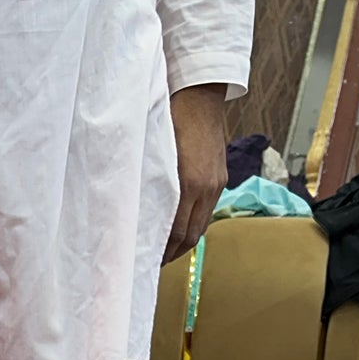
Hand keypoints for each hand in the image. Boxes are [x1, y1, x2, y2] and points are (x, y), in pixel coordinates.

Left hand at [164, 83, 228, 264]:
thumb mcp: (154, 154)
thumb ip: (150, 185)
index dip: (163, 253)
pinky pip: (207, 212)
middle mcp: (207, 187)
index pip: (177, 234)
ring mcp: (216, 183)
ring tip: (167, 251)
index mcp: (189, 184)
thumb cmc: (169, 119)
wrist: (199, 96)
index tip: (147, 261)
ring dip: (184, 243)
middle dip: (172, 254)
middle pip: (190, 236)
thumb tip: (138, 214)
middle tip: (154, 263)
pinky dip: (194, 225)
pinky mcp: (220, 177)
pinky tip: (181, 229)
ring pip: (201, 226)